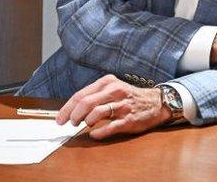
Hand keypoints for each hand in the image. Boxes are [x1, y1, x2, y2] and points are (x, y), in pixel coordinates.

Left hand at [55, 74, 171, 139]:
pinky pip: (108, 128)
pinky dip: (98, 133)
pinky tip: (95, 133)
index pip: (80, 95)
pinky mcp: (128, 119)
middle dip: (73, 116)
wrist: (156, 103)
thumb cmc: (130, 97)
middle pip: (85, 103)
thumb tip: (73, 110)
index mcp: (108, 82)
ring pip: (95, 114)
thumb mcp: (113, 88)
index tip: (60, 119)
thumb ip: (95, 96)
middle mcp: (115, 91)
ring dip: (85, 122)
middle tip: (72, 123)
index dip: (67, 108)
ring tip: (86, 125)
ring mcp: (122, 105)